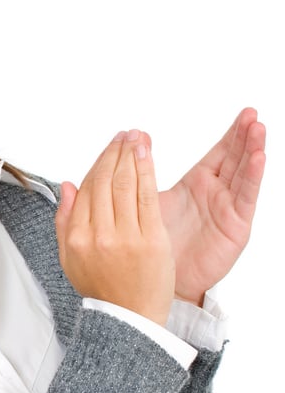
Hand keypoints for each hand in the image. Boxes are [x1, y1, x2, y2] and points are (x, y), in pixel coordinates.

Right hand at [56, 130, 174, 325]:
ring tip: (137, 137)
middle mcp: (98, 236)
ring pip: (125, 185)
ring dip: (131, 155)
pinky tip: (147, 153)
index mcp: (77, 238)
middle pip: (105, 182)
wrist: (130, 320)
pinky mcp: (152, 240)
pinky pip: (147, 197)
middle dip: (115, 153)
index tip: (110, 147)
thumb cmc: (103, 290)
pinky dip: (147, 171)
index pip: (87, 189)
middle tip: (125, 135)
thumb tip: (68, 184)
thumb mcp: (71, 259)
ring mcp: (126, 238)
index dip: (99, 163)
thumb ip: (65, 221)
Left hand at [158, 108, 265, 304]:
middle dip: (245, 136)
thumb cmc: (156, 243)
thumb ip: (144, 172)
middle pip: (236, 159)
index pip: (220, 152)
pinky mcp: (234, 227)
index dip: (232, 134)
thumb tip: (132, 142)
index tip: (244, 112)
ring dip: (252, 150)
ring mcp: (228, 209)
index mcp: (199, 184)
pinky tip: (258, 159)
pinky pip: (244, 199)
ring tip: (259, 129)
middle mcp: (217, 194)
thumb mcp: (149, 199)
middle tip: (253, 114)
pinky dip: (251, 178)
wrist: (158, 281)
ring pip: (243, 174)